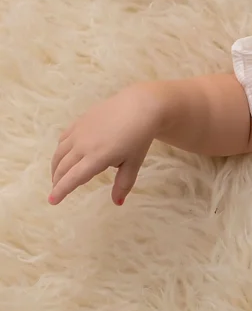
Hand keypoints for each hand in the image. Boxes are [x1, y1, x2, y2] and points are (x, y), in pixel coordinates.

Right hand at [49, 84, 163, 204]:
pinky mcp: (78, 121)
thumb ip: (123, 184)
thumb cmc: (139, 137)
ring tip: (58, 176)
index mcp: (97, 158)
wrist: (139, 106)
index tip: (52, 201)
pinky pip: (63, 139)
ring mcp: (79, 132)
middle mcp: (83, 145)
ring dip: (56, 167)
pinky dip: (60, 151)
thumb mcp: (133, 163)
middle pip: (63, 167)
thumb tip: (117, 203)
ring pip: (59, 153)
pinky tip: (64, 156)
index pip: (73, 178)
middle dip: (57, 181)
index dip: (61, 190)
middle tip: (57, 190)